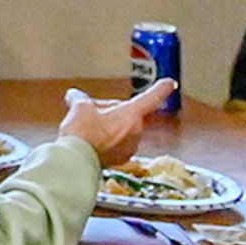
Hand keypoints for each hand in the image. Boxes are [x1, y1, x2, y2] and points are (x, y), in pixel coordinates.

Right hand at [59, 79, 175, 166]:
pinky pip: (118, 143)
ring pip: (123, 129)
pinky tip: (92, 141)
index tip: (170, 84)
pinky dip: (107, 140)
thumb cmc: (83, 135)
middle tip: (91, 112)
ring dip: (110, 126)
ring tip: (89, 129)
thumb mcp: (80, 107)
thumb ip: (81, 98)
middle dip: (111, 111)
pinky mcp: (121, 159)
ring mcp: (130, 146)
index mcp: (130, 114)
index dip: (161, 89)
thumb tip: (75, 96)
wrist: (77, 160)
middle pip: (127, 113)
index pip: (150, 97)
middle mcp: (135, 131)